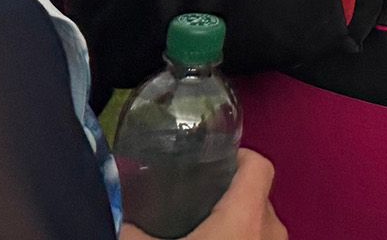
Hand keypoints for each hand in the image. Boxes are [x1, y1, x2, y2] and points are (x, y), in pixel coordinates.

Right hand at [121, 149, 285, 239]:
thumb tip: (115, 219)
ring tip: (205, 227)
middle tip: (198, 199)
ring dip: (238, 221)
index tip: (215, 159)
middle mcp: (270, 227)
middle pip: (258, 194)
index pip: (259, 165)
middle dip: (230, 194)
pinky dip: (244, 238)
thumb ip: (132, 231)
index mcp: (246, 214)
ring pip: (261, 222)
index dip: (240, 156)